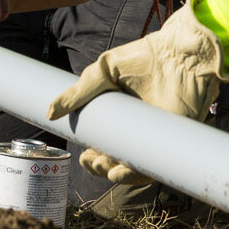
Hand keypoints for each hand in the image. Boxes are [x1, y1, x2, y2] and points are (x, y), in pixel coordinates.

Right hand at [47, 0, 228, 184]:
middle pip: (118, 160)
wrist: (179, 54)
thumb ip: (77, 92)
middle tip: (90, 160)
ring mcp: (156, 136)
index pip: (105, 144)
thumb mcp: (103, 71)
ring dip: (116, 174)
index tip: (81, 155)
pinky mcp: (173, 141)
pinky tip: (121, 171)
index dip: (93, 156)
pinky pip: (155, 166)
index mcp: (122, 116)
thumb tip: (50, 113)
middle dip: (100, 167)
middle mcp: (139, 129)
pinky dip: (137, 174)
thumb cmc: (143, 57)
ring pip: (134, 167)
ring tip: (103, 167)